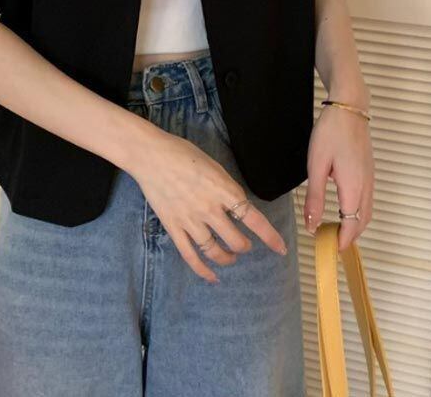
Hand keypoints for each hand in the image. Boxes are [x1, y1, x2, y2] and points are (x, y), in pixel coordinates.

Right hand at [128, 132, 287, 282]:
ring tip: (230, 257)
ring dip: (226, 258)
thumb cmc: (183, 153)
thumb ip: (226, 188)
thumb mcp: (214, 166)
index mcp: (223, 190)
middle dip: (244, 247)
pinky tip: (212, 276)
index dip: (269, 236)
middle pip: (235, 240)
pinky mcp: (173, 227)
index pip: (253, 219)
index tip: (280, 248)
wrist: (150, 155)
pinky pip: (190, 255)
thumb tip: (235, 205)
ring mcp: (190, 220)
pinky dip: (202, 269)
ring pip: (214, 251)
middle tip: (244, 245)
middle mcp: (210, 209)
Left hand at [304, 103, 373, 251]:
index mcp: (353, 188)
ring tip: (336, 230)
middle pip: (362, 222)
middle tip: (331, 243)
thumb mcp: (316, 166)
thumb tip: (312, 225)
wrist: (349, 109)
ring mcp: (371, 179)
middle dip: (349, 237)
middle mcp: (367, 187)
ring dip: (355, 225)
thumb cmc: (330, 134)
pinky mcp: (370, 172)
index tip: (330, 250)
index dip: (342, 240)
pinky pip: (367, 200)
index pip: (351, 225)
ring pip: (367, 212)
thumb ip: (315, 198)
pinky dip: (358, 212)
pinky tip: (344, 209)